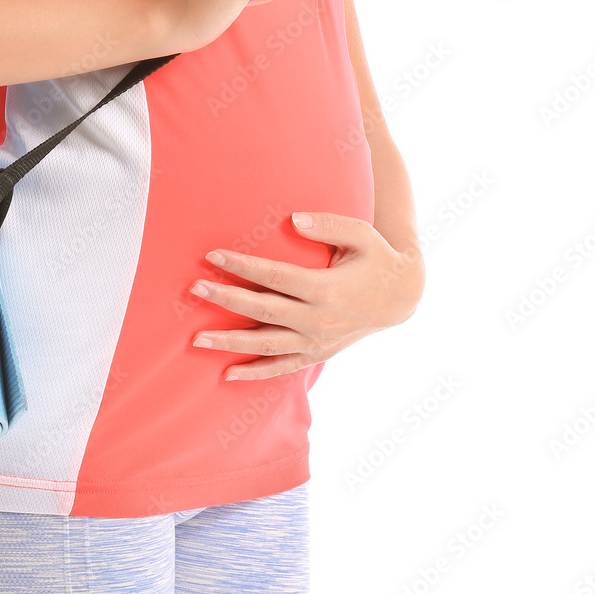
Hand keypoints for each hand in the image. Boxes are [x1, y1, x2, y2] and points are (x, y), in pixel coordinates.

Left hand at [188, 211, 425, 379]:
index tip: (213, 255)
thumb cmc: (376, 258)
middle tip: (195, 288)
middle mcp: (318, 320)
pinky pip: (281, 367)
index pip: (274, 276)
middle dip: (226, 299)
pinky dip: (254, 373)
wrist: (399, 297)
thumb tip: (293, 219)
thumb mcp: (361, 234)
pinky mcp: (316, 354)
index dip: (242, 266)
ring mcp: (316, 342)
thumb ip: (328, 225)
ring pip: (266, 345)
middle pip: (263, 311)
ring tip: (196, 339)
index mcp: (326, 288)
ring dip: (230, 343)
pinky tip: (227, 374)